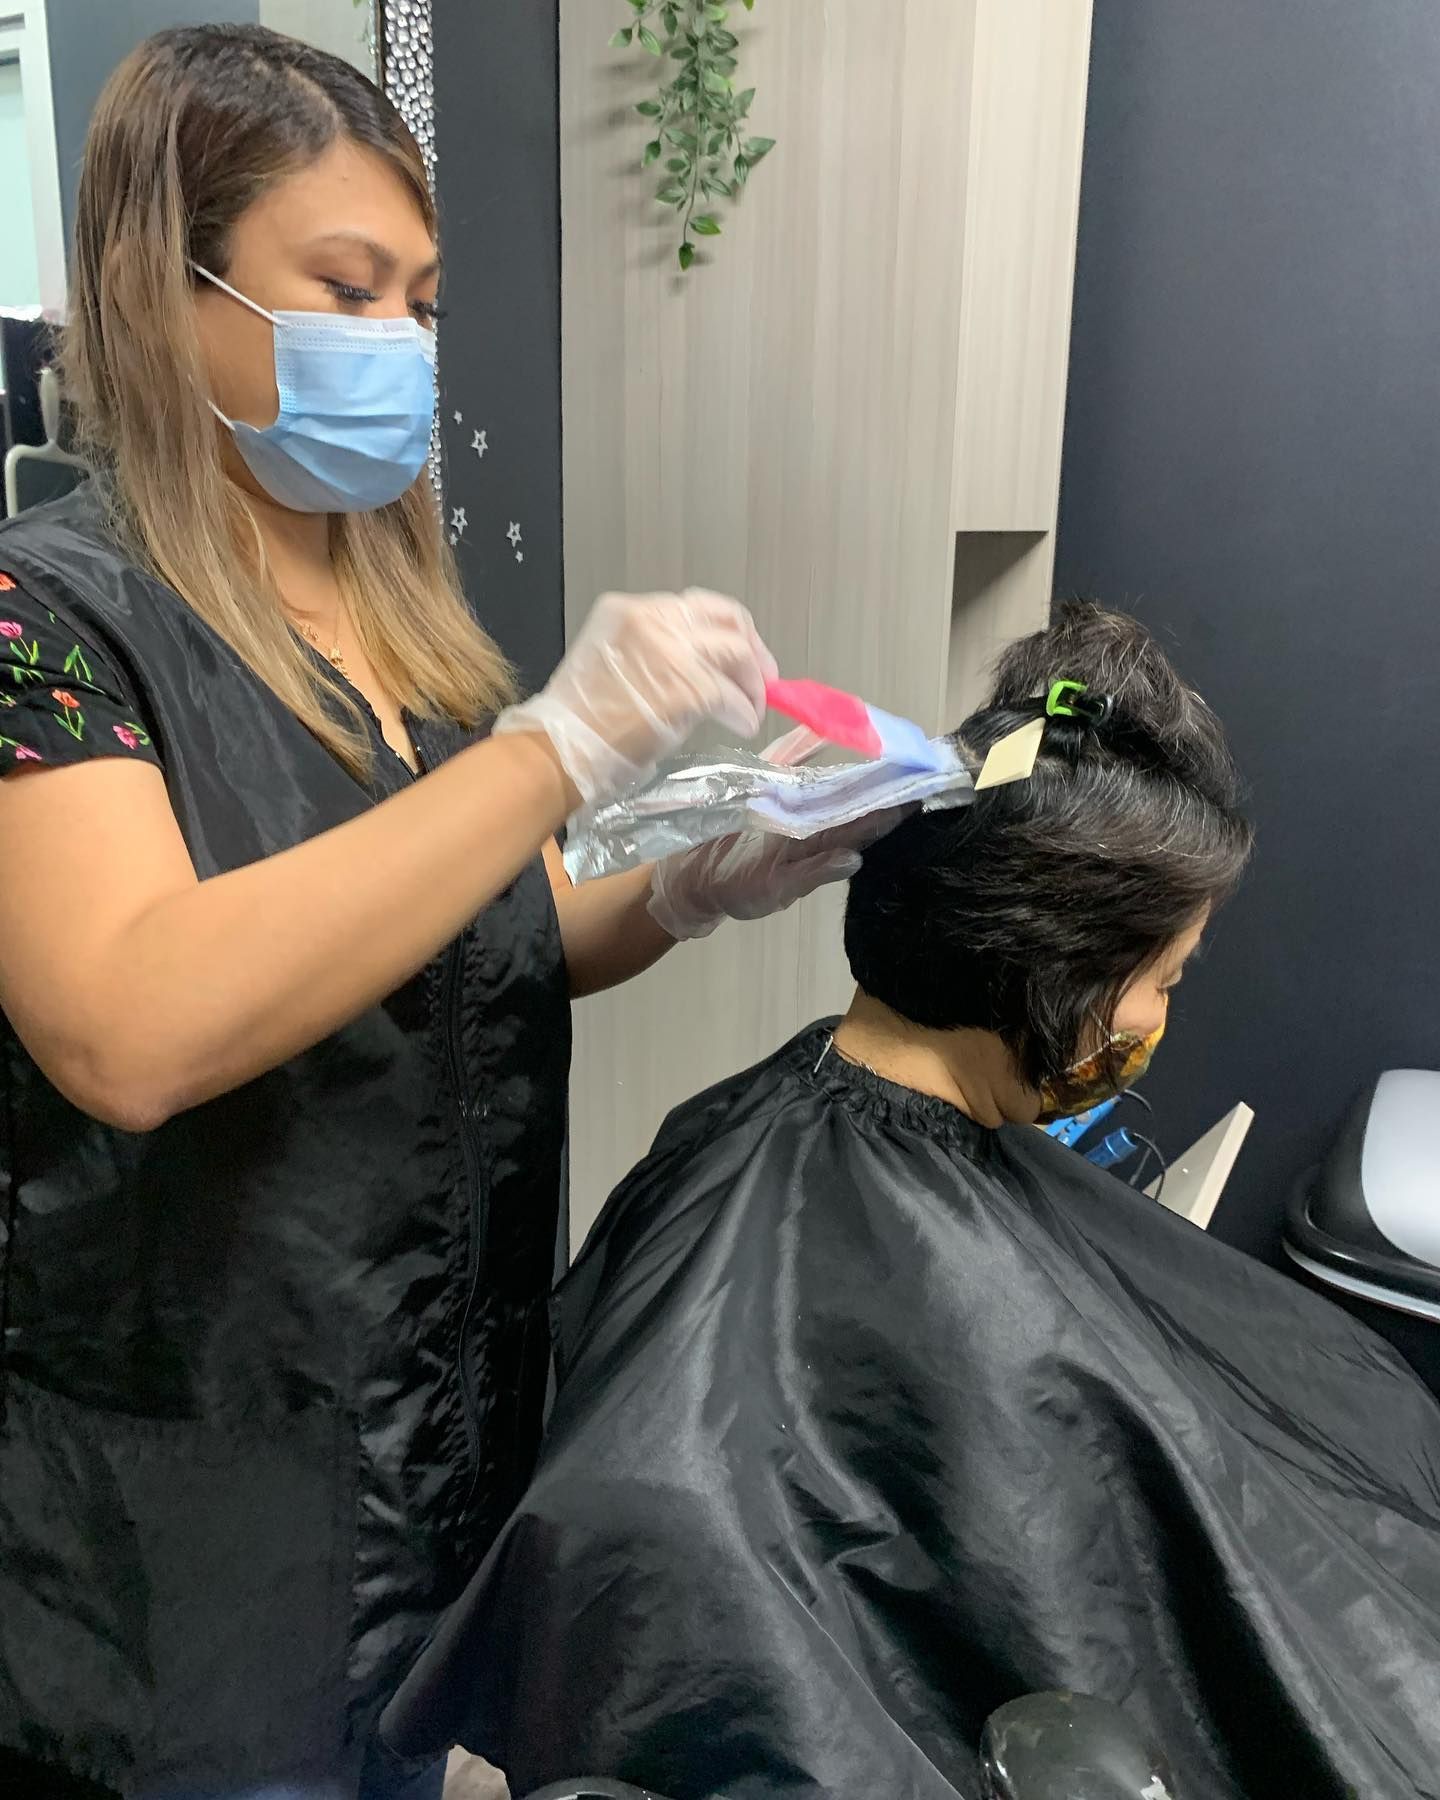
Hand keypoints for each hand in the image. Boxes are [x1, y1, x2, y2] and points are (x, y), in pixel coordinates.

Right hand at [492, 589, 775, 806]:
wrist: (560, 749)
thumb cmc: (580, 721)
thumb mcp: (612, 662)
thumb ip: (652, 652)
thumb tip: (701, 668)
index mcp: (627, 610)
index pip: (694, 608)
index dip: (726, 630)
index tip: (741, 653)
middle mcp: (651, 620)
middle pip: (725, 619)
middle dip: (752, 648)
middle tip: (764, 677)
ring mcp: (672, 652)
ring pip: (736, 653)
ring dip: (753, 684)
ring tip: (752, 708)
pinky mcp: (688, 688)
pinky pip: (732, 695)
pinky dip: (744, 712)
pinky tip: (742, 725)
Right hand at [645, 728, 900, 941]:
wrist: (689, 876)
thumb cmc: (736, 887)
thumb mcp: (776, 889)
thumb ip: (813, 873)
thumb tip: (855, 860)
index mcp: (817, 844)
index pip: (862, 822)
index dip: (892, 808)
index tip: (924, 791)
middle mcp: (808, 819)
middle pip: (853, 795)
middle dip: (885, 780)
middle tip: (919, 756)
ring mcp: (785, 799)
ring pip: (826, 776)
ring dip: (855, 760)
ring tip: (885, 741)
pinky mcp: (761, 782)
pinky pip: (786, 758)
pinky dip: (804, 742)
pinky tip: (823, 725)